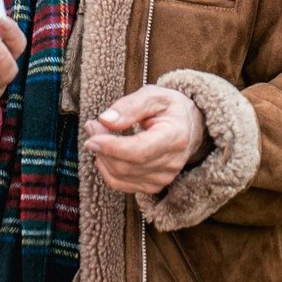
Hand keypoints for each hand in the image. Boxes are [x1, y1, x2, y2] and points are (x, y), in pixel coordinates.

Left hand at [84, 85, 205, 195]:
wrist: (189, 126)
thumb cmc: (169, 108)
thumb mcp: (153, 95)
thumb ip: (129, 106)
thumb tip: (105, 120)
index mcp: (175, 137)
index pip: (140, 151)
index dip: (112, 146)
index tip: (92, 135)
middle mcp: (172, 162)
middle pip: (126, 165)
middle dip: (102, 148)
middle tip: (93, 126)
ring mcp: (164, 178)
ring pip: (119, 176)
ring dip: (101, 157)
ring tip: (99, 135)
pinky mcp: (154, 186)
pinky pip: (120, 184)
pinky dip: (106, 169)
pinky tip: (106, 153)